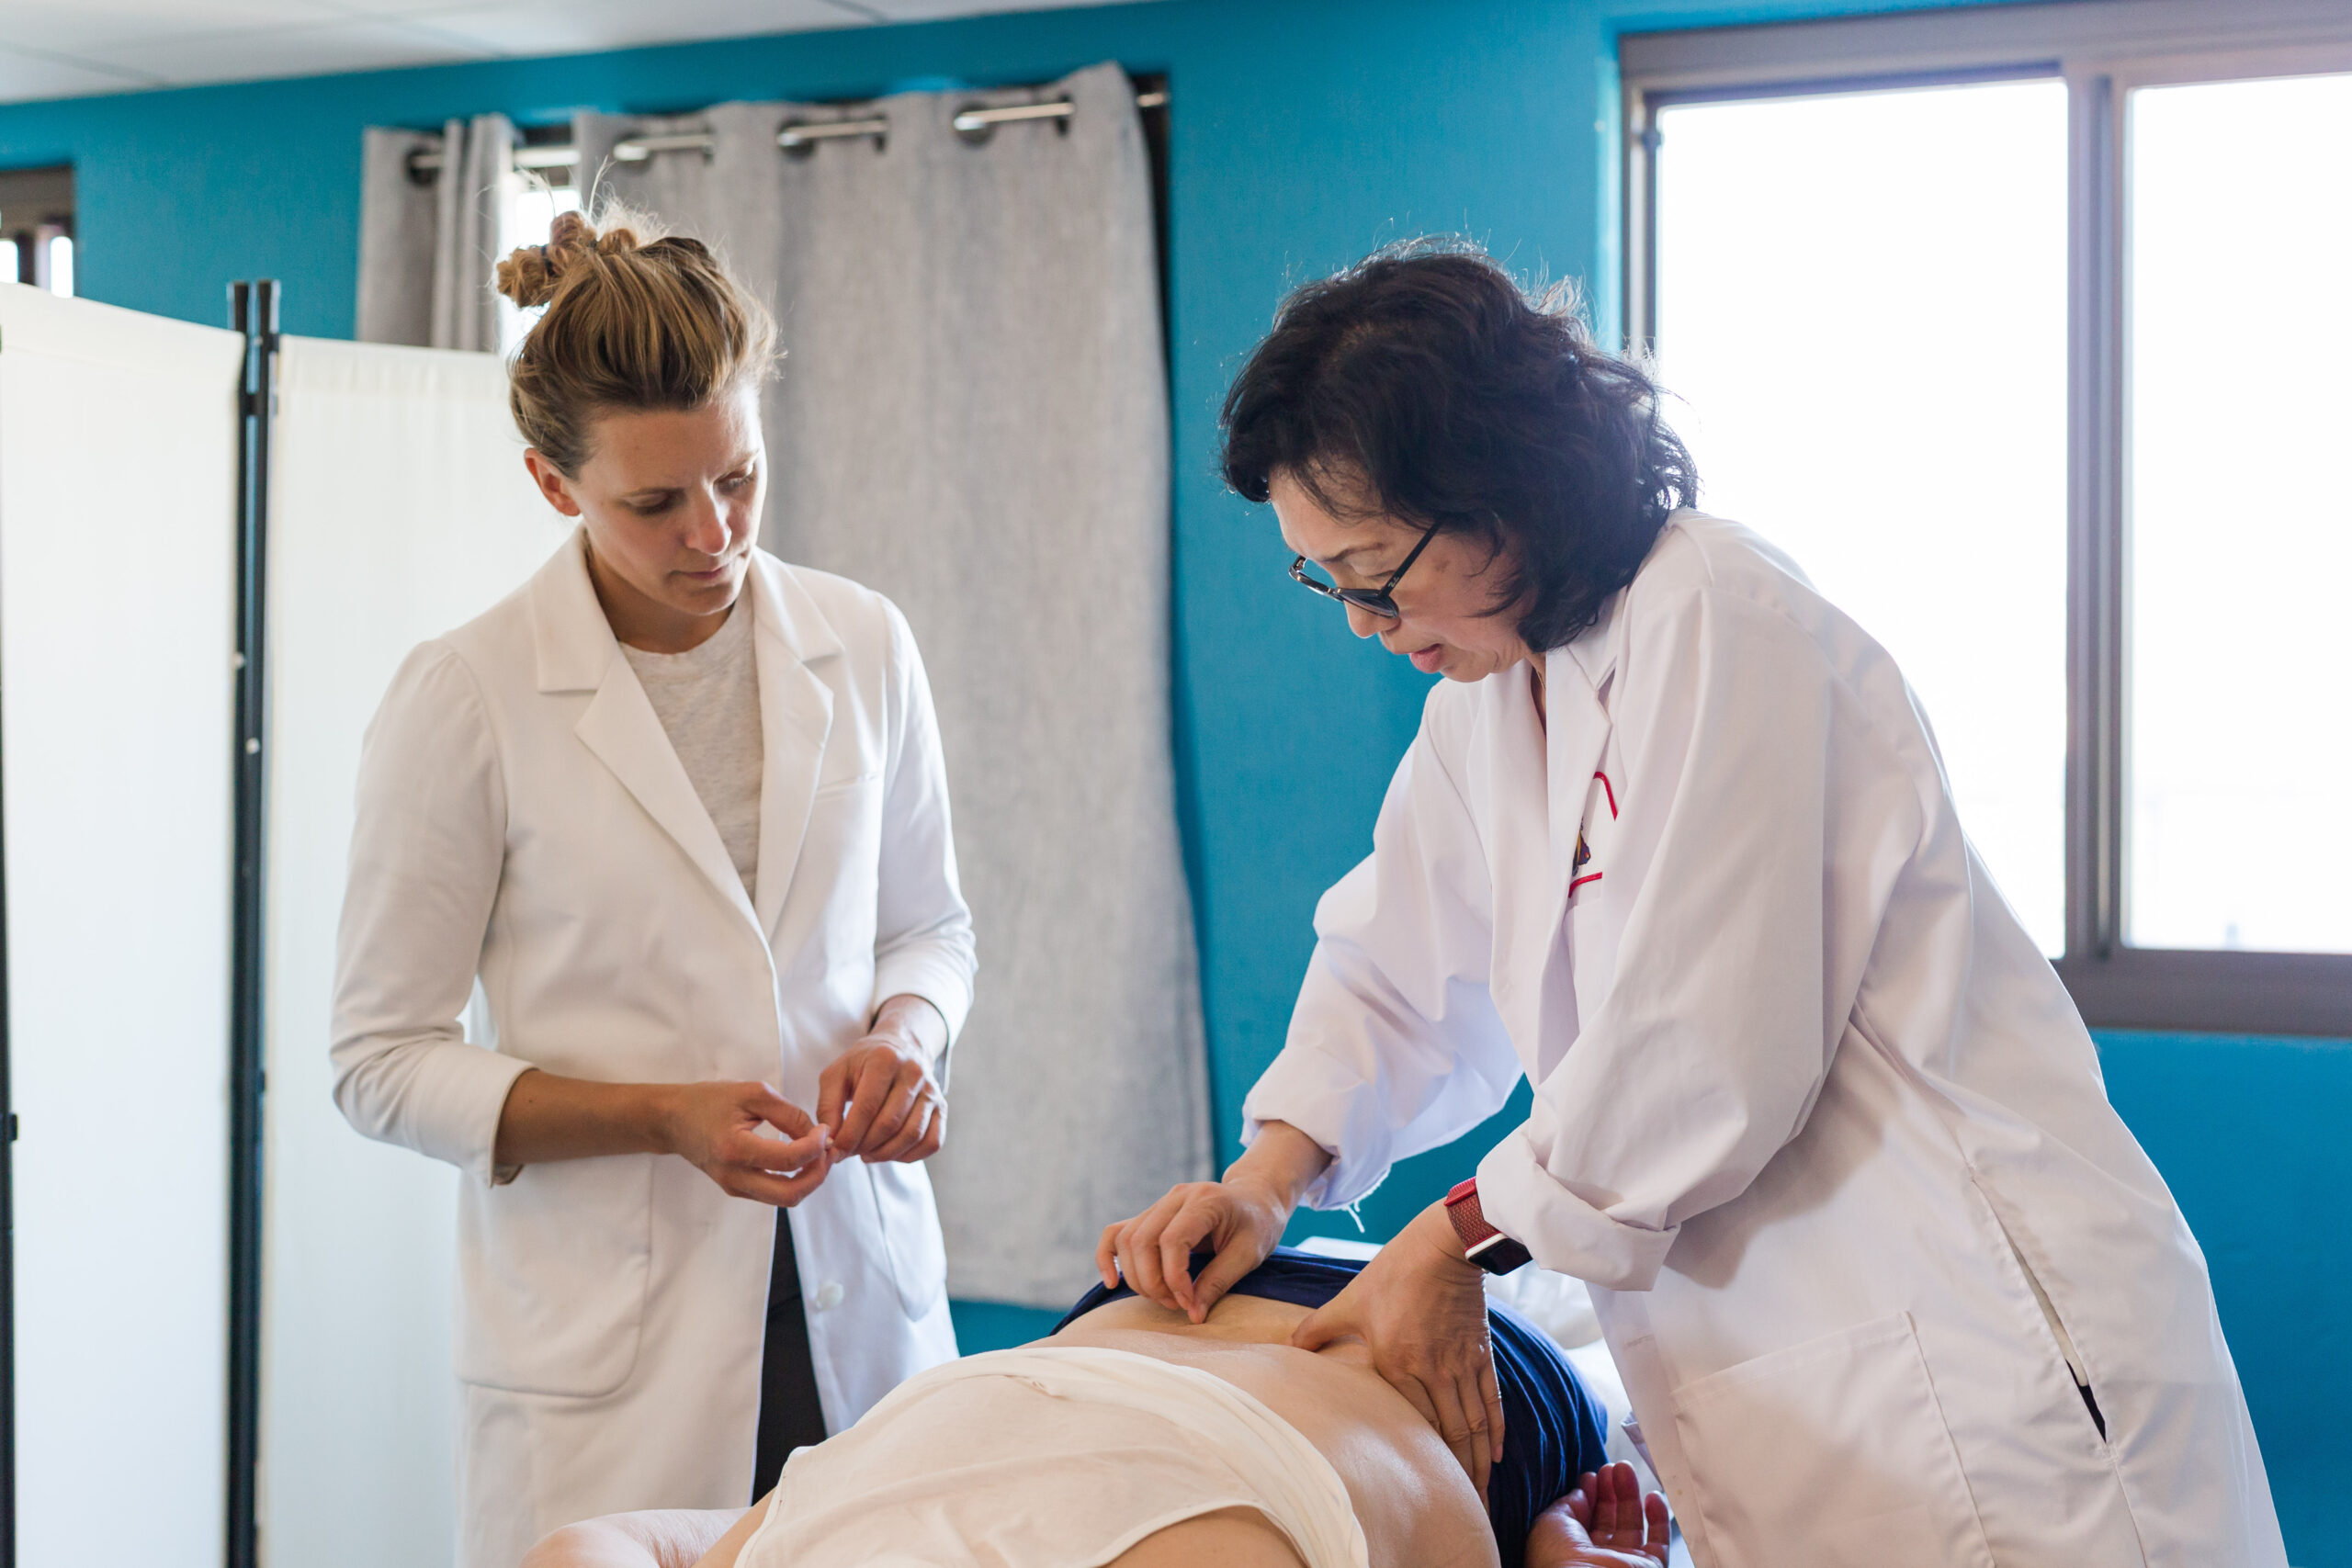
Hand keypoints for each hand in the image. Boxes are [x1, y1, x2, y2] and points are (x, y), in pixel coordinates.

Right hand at [659, 1081, 831, 1205]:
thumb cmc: (710, 1101)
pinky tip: (801, 1159)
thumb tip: (818, 1134)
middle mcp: (734, 1177)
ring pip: (784, 1199)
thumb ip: (789, 1113)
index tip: (824, 1129)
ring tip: (819, 1154)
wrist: (674, 1120)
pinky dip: (794, 1180)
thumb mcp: (753, 1093)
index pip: (789, 1160)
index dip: (816, 1146)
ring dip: (809, 1180)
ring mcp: (734, 1187)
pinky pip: (773, 1194)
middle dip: (818, 1173)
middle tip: (828, 1150)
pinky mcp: (736, 1190)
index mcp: (736, 1149)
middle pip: (791, 1194)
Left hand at [816, 1030, 944, 1162]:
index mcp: (885, 1059)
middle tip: (849, 1152)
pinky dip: (910, 1156)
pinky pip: (932, 1141)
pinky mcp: (941, 1107)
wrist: (900, 1048)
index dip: (849, 1135)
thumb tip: (831, 1142)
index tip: (835, 1150)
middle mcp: (914, 1073)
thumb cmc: (863, 1064)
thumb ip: (828, 1106)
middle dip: (865, 1146)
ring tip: (866, 1155)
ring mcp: (931, 1091)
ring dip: (886, 1154)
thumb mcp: (837, 1074)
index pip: (867, 1107)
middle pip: (890, 1123)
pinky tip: (891, 1153)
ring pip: (912, 1135)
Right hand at [1096, 1173, 1289, 1320]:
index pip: (1172, 1240)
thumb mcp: (1248, 1254)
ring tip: (1163, 1298)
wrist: (1256, 1198)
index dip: (1174, 1277)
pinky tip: (1111, 1282)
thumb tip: (1192, 1314)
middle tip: (1177, 1304)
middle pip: (1142, 1241)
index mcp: (1204, 1201)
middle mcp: (1176, 1197)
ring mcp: (1160, 1204)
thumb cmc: (1258, 1224)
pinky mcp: (1151, 1216)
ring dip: (1137, 1277)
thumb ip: (1218, 1282)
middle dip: (1153, 1282)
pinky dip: (1108, 1258)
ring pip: (1127, 1240)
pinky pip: (1117, 1233)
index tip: (1189, 1301)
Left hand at [1289, 1200, 1505, 1501]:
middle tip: (1461, 1503)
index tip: (1422, 1484)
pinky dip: (1493, 1428)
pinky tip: (1493, 1452)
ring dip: (1476, 1461)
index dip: (1420, 1458)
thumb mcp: (1350, 1298)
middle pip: (1448, 1434)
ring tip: (1479, 1491)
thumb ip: (1319, 1327)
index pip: (1411, 1423)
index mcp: (1398, 1363)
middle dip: (1456, 1473)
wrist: (1444, 1244)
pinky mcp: (1481, 1353)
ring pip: (1472, 1424)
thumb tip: (1288, 1345)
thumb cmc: (1395, 1271)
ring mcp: (1461, 1364)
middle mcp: (1433, 1371)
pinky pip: (1491, 1399)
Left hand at [1525, 1463, 1671, 1567]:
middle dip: (1610, 1490)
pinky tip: (1652, 1496)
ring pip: (1632, 1524)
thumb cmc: (1557, 1559)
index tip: (1592, 1475)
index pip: (1584, 1519)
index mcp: (1572, 1551)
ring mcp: (1624, 1563)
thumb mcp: (1551, 1522)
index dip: (1589, 1495)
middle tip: (1611, 1467)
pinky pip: (1659, 1543)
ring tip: (1625, 1469)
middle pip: (1609, 1519)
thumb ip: (1568, 1504)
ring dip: (1630, 1495)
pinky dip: (1660, 1518)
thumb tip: (1582, 1491)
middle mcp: (1599, 1559)